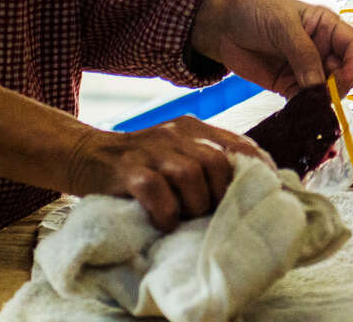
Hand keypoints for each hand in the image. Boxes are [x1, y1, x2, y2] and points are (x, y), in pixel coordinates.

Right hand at [64, 116, 267, 231]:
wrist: (83, 153)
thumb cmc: (139, 164)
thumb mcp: (175, 153)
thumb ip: (205, 163)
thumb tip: (245, 193)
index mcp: (194, 129)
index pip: (238, 144)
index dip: (258, 169)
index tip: (269, 194)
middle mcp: (176, 134)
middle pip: (217, 162)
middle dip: (220, 195)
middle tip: (211, 216)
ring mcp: (151, 150)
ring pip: (190, 174)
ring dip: (194, 205)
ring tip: (186, 220)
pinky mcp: (127, 169)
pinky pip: (155, 190)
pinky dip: (165, 211)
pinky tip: (164, 223)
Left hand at [190, 0, 352, 97]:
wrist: (222, 24)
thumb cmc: (256, 11)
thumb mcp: (282, 25)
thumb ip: (303, 54)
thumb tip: (319, 87)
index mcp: (329, 27)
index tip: (344, 80)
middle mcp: (323, 49)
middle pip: (346, 74)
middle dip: (339, 87)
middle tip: (322, 97)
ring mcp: (307, 70)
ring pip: (328, 92)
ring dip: (322, 102)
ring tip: (310, 109)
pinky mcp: (290, 87)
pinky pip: (305, 102)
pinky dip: (305, 111)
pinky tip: (299, 115)